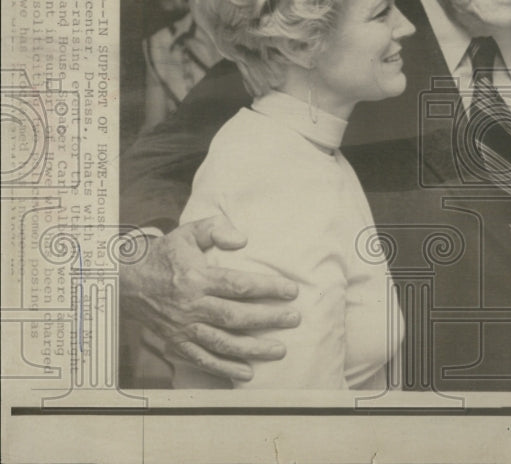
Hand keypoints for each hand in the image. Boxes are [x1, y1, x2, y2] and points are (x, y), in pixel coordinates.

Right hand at [120, 215, 300, 380]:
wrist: (126, 281)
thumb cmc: (165, 255)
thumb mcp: (188, 233)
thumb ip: (215, 229)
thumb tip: (242, 239)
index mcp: (196, 278)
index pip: (237, 285)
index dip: (267, 288)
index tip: (291, 290)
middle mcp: (190, 306)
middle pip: (235, 316)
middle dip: (268, 319)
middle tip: (294, 319)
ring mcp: (183, 327)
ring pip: (222, 342)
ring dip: (252, 349)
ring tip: (279, 350)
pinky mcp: (176, 342)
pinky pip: (202, 359)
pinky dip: (224, 368)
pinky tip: (247, 372)